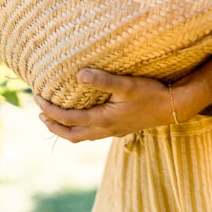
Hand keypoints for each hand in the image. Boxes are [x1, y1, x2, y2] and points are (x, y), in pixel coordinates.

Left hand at [34, 68, 176, 141]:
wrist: (174, 108)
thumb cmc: (151, 94)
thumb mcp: (126, 84)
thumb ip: (102, 80)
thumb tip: (79, 74)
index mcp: (103, 119)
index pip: (68, 118)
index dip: (50, 110)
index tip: (37, 98)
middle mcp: (105, 130)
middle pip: (71, 135)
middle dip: (53, 125)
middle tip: (40, 114)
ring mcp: (113, 132)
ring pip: (82, 137)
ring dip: (66, 129)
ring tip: (54, 118)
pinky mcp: (120, 129)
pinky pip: (93, 134)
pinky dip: (80, 128)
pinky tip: (82, 118)